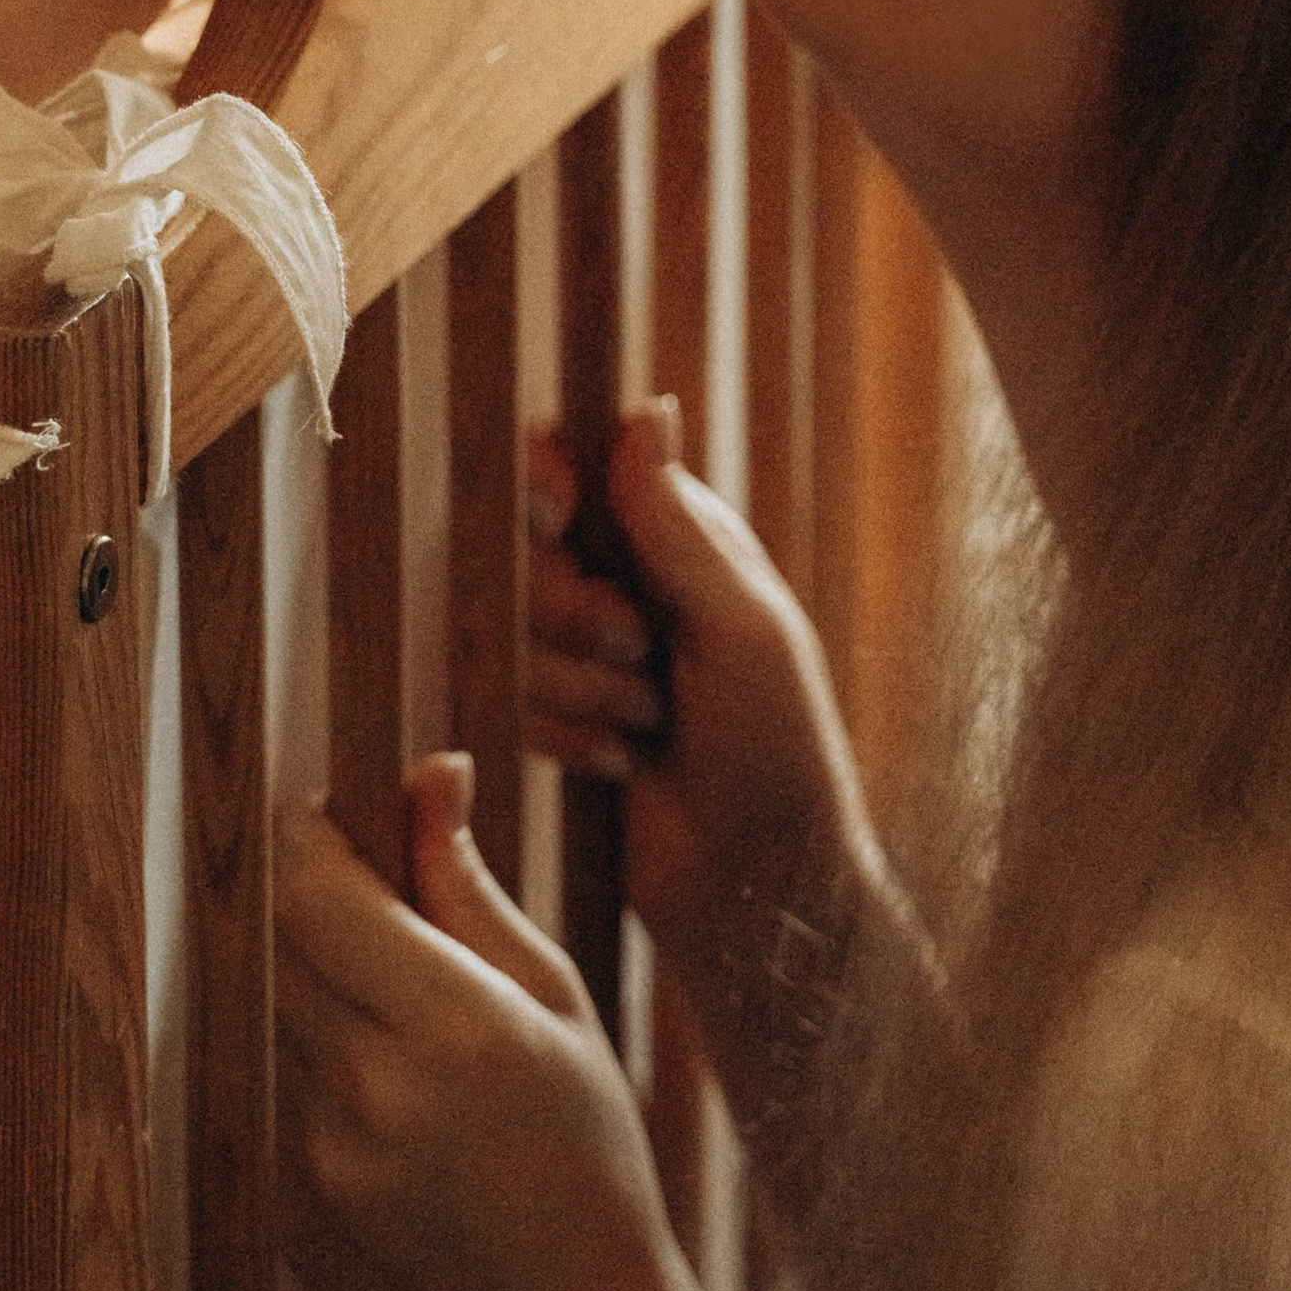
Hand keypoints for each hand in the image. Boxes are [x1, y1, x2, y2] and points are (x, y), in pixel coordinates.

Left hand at [275, 758, 776, 1290]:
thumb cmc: (589, 1163)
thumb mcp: (555, 1004)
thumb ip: (469, 886)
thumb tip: (428, 769)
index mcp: (452, 1028)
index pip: (314, 888)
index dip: (310, 834)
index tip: (330, 815)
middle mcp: (368, 1094)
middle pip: (275, 940)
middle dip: (310, 904)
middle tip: (367, 906)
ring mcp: (313, 1164)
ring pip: (269, 1016)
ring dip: (313, 993)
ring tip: (399, 1034)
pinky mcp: (283, 1215)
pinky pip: (269, 1098)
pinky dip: (311, 1078)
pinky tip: (391, 1118)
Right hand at [527, 403, 887, 1112]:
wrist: (759, 882)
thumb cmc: (780, 747)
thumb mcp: (740, 627)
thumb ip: (675, 526)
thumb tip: (647, 408)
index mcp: (680, 536)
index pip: (578, 463)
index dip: (547, 480)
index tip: (559, 515)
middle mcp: (627, 581)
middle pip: (525, 546)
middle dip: (571, 609)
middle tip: (639, 651)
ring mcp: (587, 653)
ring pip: (511, 628)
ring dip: (577, 685)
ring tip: (648, 724)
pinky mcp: (558, 717)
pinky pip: (510, 697)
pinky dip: (563, 731)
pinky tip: (621, 763)